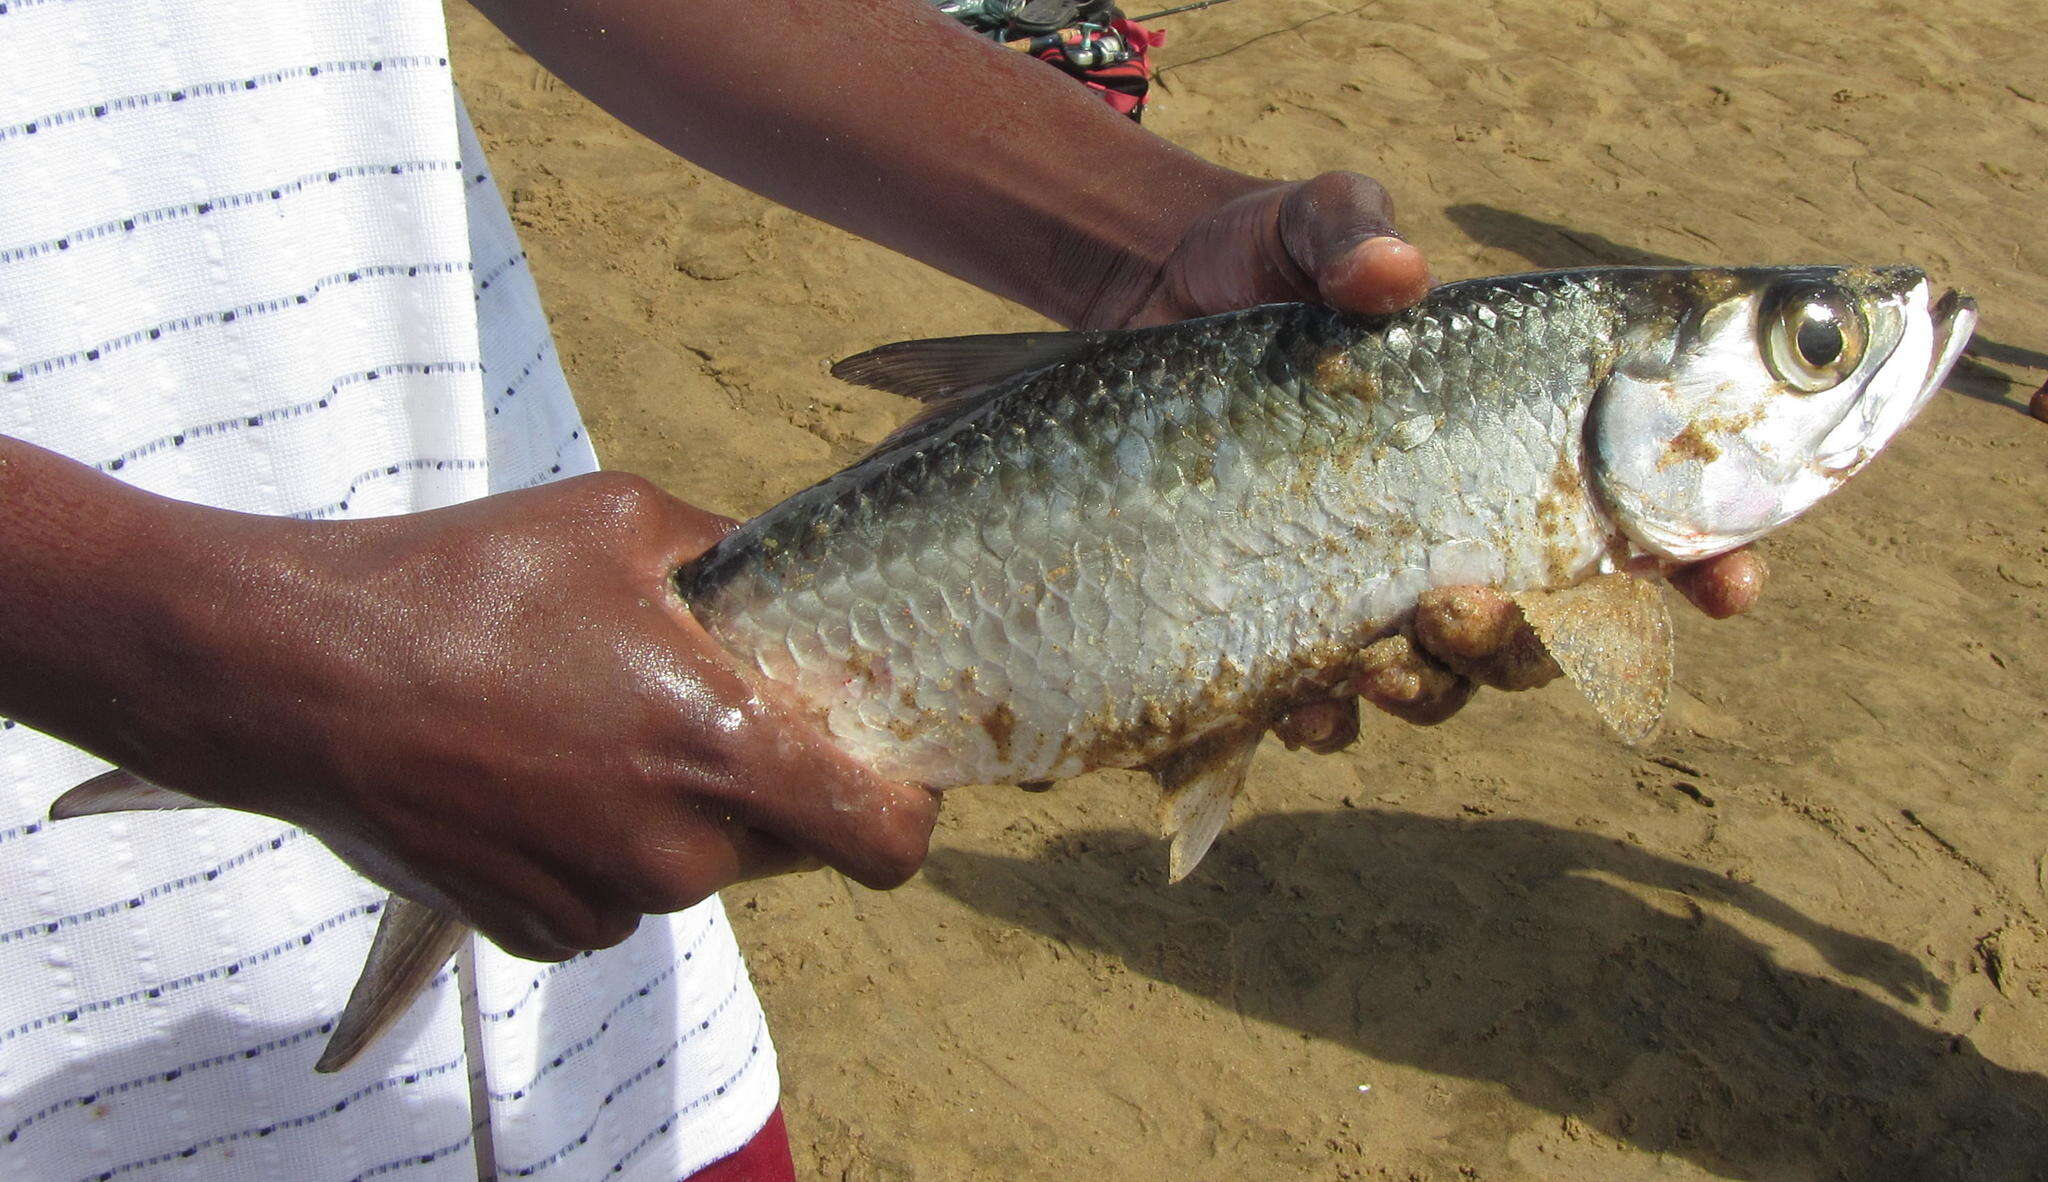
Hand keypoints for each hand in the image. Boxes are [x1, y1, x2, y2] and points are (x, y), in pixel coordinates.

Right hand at [75, 473, 937, 960]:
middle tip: (682, 705)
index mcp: (724, 752)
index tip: (877, 768)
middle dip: (755, 783)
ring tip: (576, 724)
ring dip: (664, 810)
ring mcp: (602, 903)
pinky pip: (608, 895)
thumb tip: (783, 577)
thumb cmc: (461, 583)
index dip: (899, 807)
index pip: (883, 837)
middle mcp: (677, 853)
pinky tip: (526, 772)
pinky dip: (591, 846)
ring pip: (687, 865)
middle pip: (779, 841)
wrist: (292, 673)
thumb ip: (735, 558)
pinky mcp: (535, 932)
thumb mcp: (621, 521)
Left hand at [1075, 170, 1769, 745]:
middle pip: (1548, 635)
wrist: (1149, 306)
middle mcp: (1465, 533)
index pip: (1646, 518)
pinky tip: (1307, 700)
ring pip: (1448, 684)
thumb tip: (1391, 272)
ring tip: (1378, 659)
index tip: (1729, 586)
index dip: (1706, 562)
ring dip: (1431, 686)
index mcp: (1517, 443)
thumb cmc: (1266, 261)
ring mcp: (1376, 592)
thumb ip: (1353, 233)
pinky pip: (1327, 713)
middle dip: (1526, 641)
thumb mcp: (1310, 225)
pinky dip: (1327, 721)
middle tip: (1469, 601)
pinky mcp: (1282, 626)